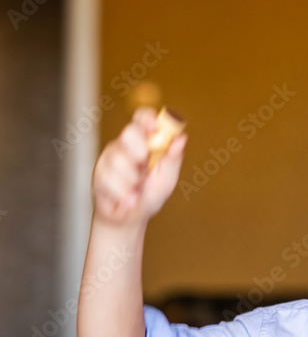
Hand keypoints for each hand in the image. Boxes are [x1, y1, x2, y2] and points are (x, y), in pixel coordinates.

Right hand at [92, 108, 186, 226]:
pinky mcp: (98, 174)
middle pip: (128, 133)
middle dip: (138, 150)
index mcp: (145, 142)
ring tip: (137, 190)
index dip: (147, 118)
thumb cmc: (150, 194)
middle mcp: (126, 146)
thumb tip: (181, 138)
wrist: (132, 218)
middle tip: (143, 164)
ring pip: (119, 159)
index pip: (143, 119)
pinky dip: (123, 194)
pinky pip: (109, 179)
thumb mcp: (167, 177)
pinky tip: (129, 200)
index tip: (154, 125)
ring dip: (132, 181)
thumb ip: (173, 158)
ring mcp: (110, 158)